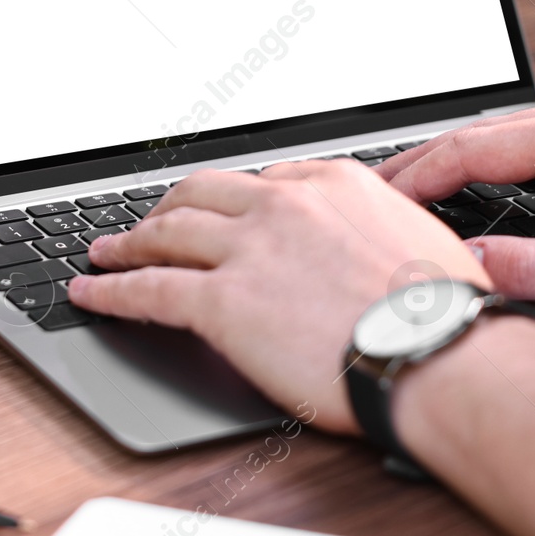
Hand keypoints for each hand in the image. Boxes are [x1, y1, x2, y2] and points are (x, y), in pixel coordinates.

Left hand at [67, 160, 488, 433]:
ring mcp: (249, 249)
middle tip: (149, 223)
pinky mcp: (222, 301)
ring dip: (129, 240)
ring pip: (167, 233)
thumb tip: (368, 249)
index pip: (262, 181)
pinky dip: (111, 289)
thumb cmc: (443, 314)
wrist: (437, 354)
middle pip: (202, 193)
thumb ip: (374, 230)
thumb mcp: (417, 239)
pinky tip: (91, 292)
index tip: (219, 211)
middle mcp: (284, 204)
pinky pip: (148, 289)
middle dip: (168, 207)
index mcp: (333, 182)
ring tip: (106, 251)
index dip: (230, 200)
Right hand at [377, 91, 534, 315]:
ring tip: (428, 191)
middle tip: (379, 192)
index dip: (414, 176)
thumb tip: (473, 271)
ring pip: (521, 132)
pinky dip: (510, 158)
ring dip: (469, 159)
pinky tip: (504, 183)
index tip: (373, 197)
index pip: (472, 148)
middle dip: (428, 162)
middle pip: (488, 131)